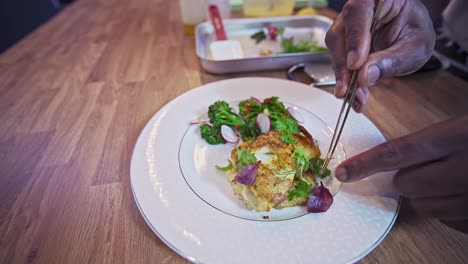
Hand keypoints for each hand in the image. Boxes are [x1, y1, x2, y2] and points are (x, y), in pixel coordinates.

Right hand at [325, 0, 434, 111]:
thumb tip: (364, 76)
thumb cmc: (415, 31)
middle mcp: (356, 9)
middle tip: (349, 91)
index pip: (358, 13)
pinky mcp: (342, 42)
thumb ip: (392, 60)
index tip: (355, 65)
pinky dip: (346, 80)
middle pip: (340, 34)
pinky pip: (339, 60)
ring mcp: (346, 25)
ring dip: (343, 77)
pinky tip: (354, 96)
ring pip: (335, 50)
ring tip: (356, 99)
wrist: (410, 31)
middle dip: (344, 66)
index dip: (355, 39)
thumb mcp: (415, 47)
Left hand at [335, 116, 467, 232]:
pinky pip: (444, 220)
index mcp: (455, 138)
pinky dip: (444, 207)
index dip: (364, 164)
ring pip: (422, 205)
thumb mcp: (461, 126)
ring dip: (425, 194)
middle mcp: (461, 170)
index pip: (396, 152)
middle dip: (407, 176)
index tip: (342, 173)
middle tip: (429, 165)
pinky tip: (459, 192)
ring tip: (449, 177)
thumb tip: (386, 157)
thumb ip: (428, 140)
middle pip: (405, 183)